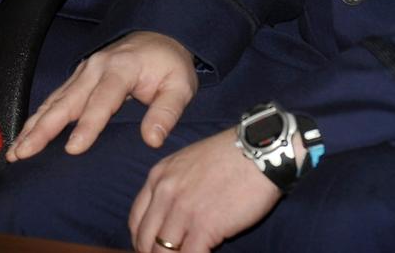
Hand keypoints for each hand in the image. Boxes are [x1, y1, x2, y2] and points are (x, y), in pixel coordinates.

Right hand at [8, 31, 196, 160]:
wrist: (158, 36)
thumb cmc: (169, 65)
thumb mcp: (180, 85)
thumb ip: (167, 111)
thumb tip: (153, 139)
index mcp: (121, 68)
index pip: (103, 99)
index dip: (88, 125)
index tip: (73, 148)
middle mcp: (96, 68)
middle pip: (67, 101)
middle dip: (44, 128)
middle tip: (24, 152)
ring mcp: (83, 72)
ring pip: (54, 101)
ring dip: (33, 125)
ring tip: (15, 150)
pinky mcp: (77, 79)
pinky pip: (54, 99)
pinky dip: (37, 118)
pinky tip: (23, 136)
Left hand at [129, 129, 280, 252]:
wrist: (258, 151)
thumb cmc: (230, 157)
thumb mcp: (189, 163)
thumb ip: (173, 187)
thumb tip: (170, 219)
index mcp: (158, 176)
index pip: (135, 221)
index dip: (143, 241)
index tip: (154, 250)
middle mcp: (165, 192)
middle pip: (144, 241)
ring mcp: (183, 210)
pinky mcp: (204, 225)